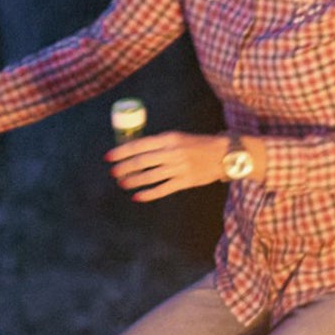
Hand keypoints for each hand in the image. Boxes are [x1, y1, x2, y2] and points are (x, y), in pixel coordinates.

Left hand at [105, 132, 231, 202]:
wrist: (225, 154)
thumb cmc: (198, 144)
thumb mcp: (178, 137)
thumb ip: (159, 144)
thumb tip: (135, 150)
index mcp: (169, 139)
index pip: (139, 145)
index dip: (121, 151)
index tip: (109, 156)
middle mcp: (172, 153)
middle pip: (141, 162)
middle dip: (124, 168)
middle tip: (113, 172)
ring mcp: (179, 168)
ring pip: (149, 176)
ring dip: (133, 181)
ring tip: (122, 183)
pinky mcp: (185, 182)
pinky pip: (162, 189)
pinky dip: (148, 194)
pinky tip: (137, 196)